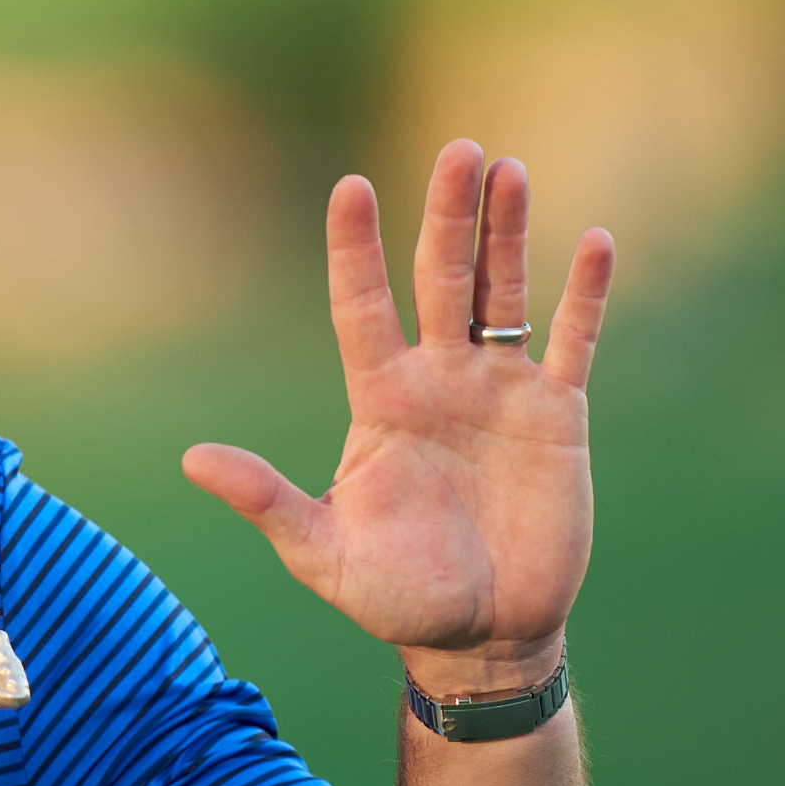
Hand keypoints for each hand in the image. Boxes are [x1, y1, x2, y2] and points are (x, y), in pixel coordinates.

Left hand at [183, 141, 614, 694]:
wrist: (481, 636)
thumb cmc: (395, 596)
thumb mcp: (321, 552)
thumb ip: (266, 500)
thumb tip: (192, 460)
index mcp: (379, 400)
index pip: (361, 307)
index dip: (355, 250)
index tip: (350, 188)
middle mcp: (437, 380)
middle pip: (439, 279)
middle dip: (446, 216)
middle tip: (457, 150)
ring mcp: (498, 391)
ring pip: (502, 292)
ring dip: (507, 233)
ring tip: (506, 170)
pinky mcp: (557, 416)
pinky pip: (572, 341)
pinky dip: (584, 295)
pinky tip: (592, 241)